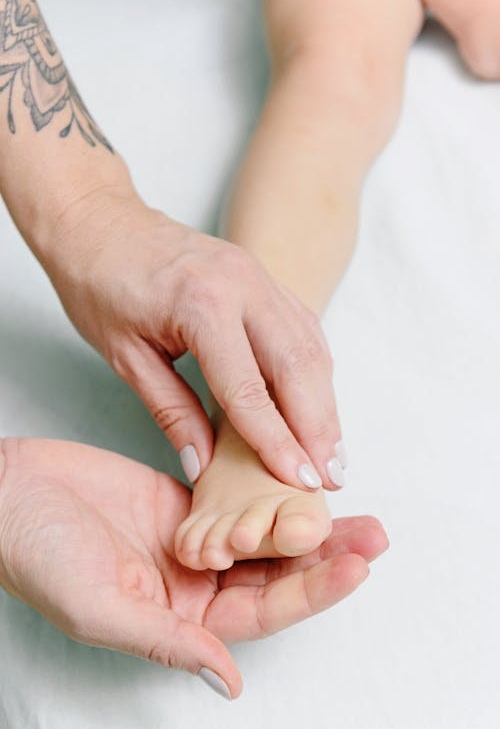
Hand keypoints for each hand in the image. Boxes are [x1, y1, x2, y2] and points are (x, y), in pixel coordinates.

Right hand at [0, 438, 385, 698]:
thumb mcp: (101, 608)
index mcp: (181, 619)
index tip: (353, 567)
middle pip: (274, 573)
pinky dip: (270, 492)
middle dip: (326, 556)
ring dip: (307, 524)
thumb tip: (230, 680)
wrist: (13, 495)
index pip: (261, 611)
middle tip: (374, 536)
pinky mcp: (185, 500)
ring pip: (263, 535)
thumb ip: (168, 641)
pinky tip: (300, 482)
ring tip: (355, 510)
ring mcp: (193, 540)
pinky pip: (238, 499)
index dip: (310, 591)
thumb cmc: (40, 556)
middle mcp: (194, 584)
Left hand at [44, 187, 345, 490]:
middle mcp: (243, 285)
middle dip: (320, 427)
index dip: (277, 442)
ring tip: (333, 451)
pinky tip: (319, 403)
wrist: (100, 222)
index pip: (250, 390)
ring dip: (325, 402)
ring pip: (310, 346)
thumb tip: (203, 467)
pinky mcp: (263, 278)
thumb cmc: (101, 286)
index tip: (299, 482)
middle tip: (331, 477)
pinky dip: (315, 371)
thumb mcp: (126, 357)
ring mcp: (259, 276)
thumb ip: (171, 413)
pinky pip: (302, 327)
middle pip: (298, 366)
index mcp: (203, 305)